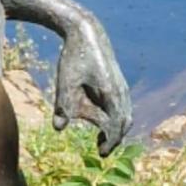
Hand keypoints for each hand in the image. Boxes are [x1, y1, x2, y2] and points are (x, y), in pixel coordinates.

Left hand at [52, 12, 130, 152]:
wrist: (86, 31)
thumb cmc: (74, 57)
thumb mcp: (65, 82)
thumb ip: (63, 106)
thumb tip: (59, 129)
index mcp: (110, 92)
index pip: (116, 125)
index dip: (110, 141)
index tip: (101, 153)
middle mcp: (121, 90)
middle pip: (125, 121)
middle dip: (115, 137)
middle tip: (102, 150)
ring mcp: (122, 84)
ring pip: (126, 112)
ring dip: (117, 127)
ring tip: (101, 138)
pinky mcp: (118, 80)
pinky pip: (123, 104)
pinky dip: (117, 116)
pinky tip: (101, 118)